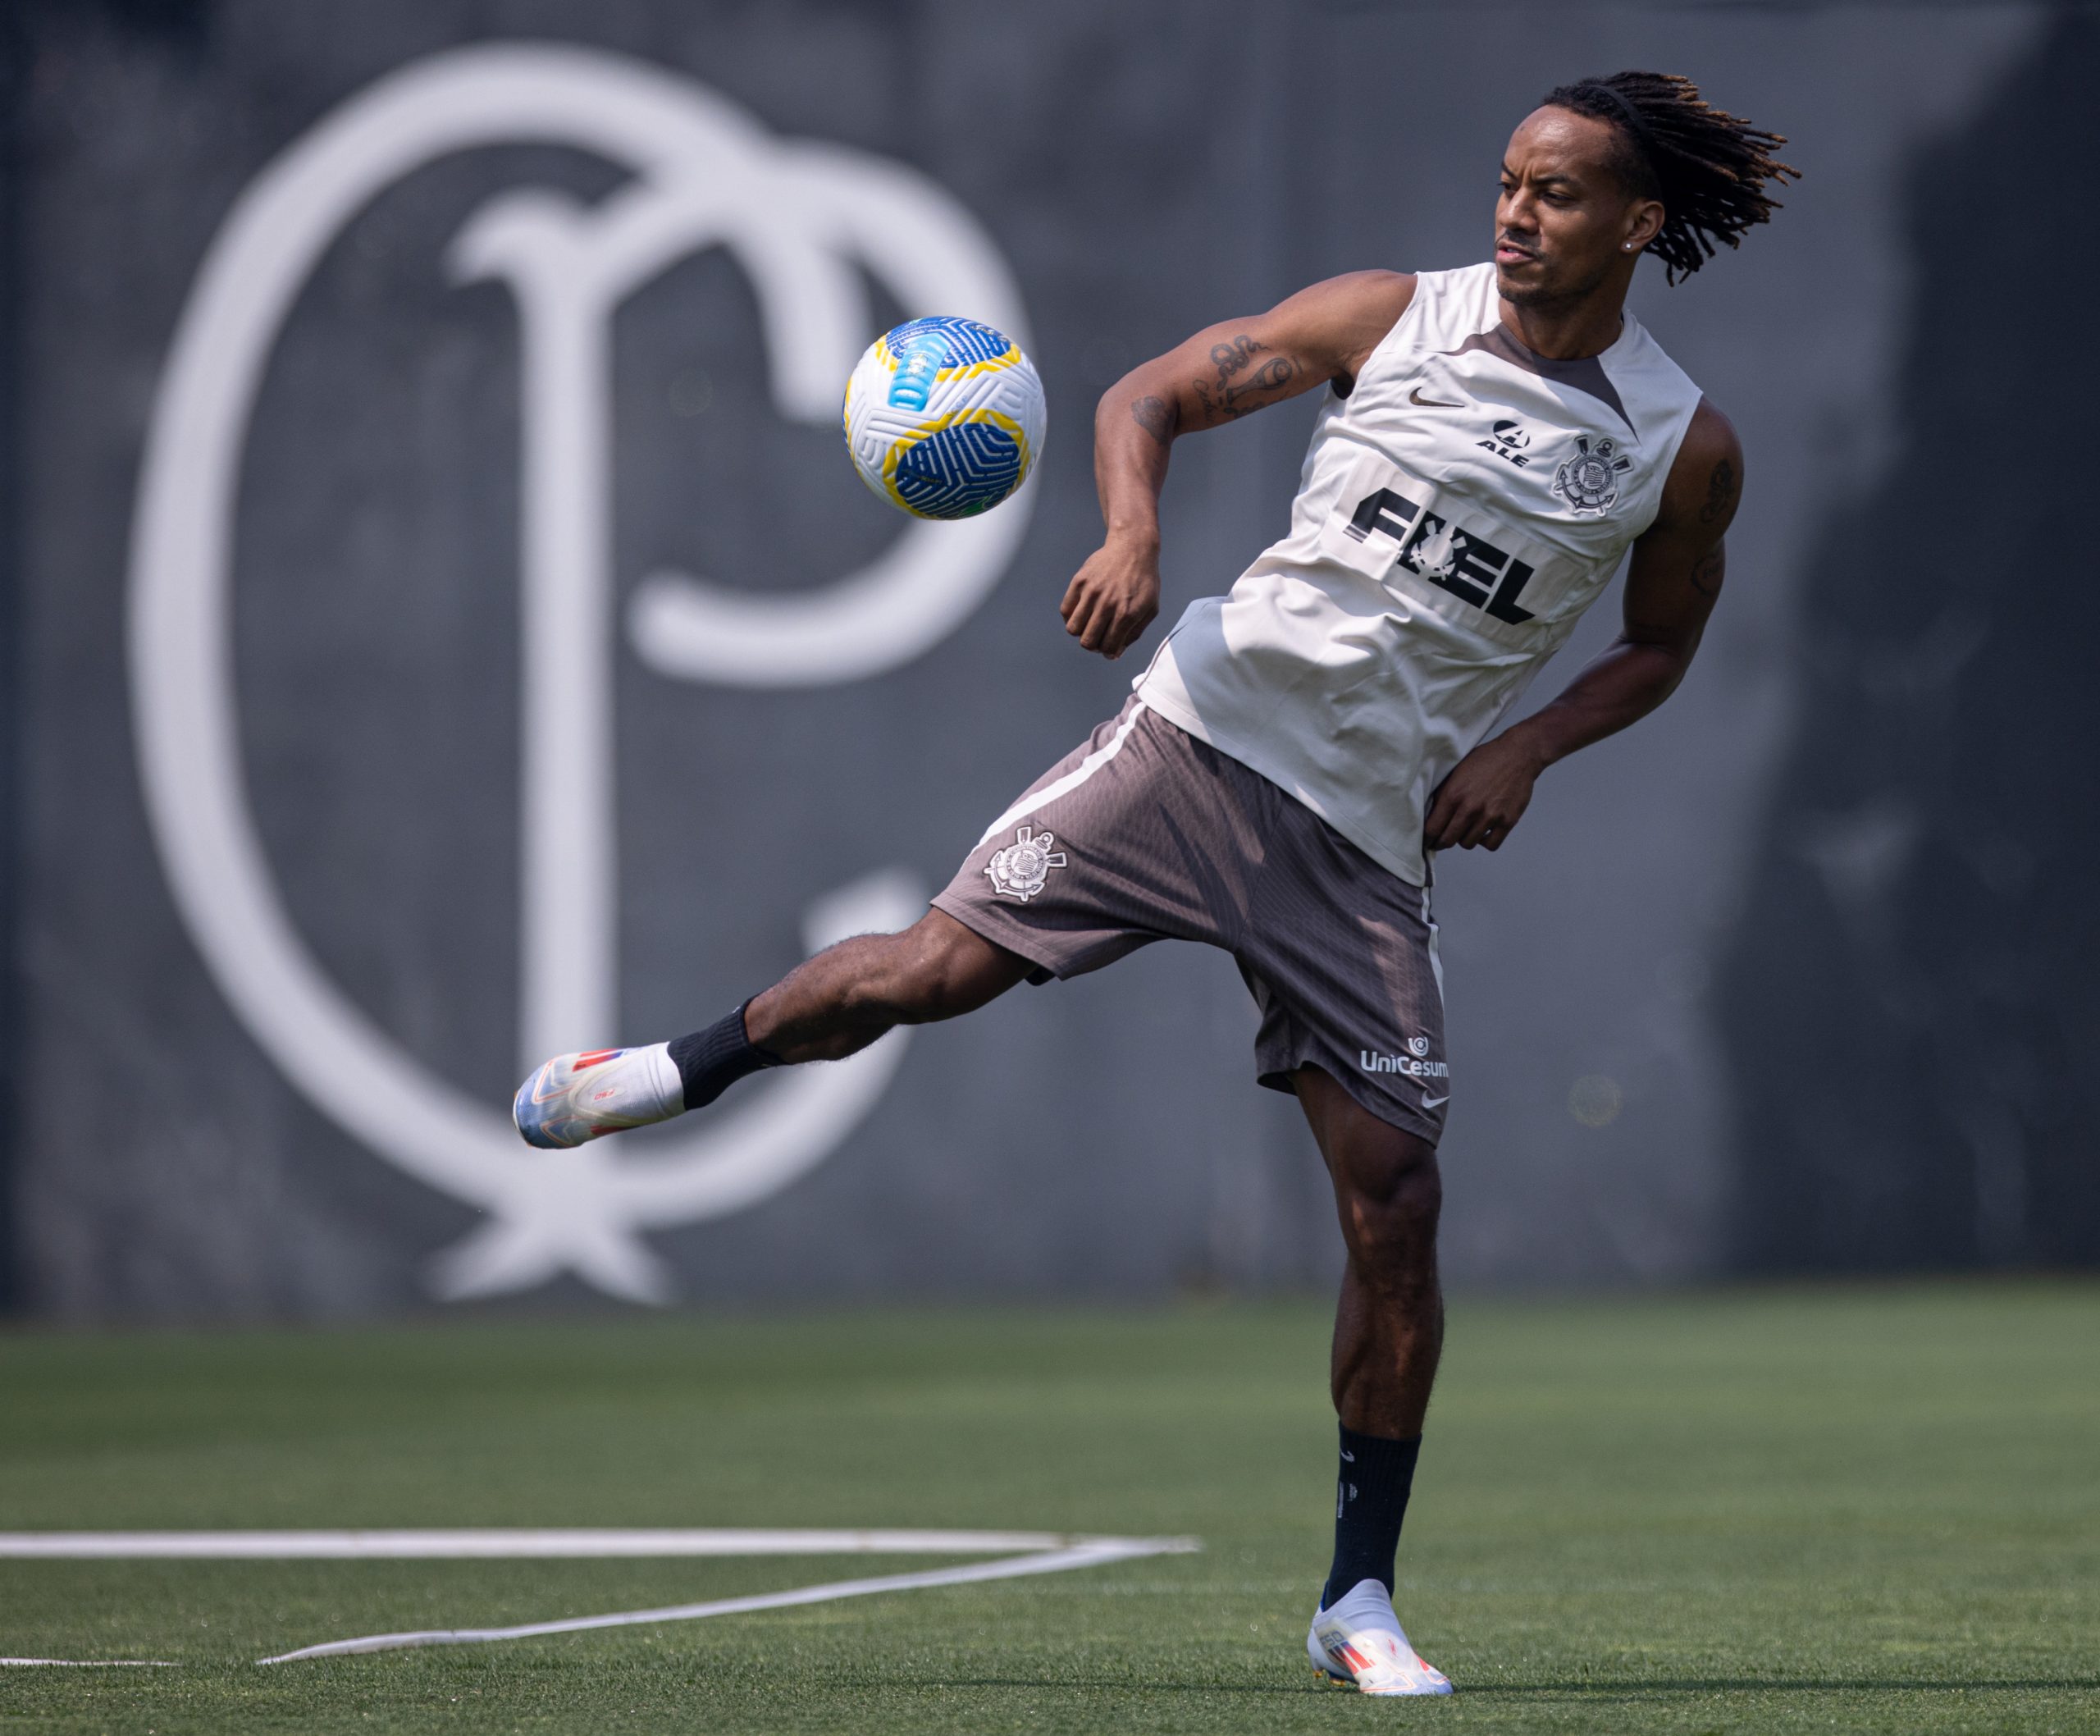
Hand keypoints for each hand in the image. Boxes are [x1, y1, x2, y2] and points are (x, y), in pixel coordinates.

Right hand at [1059, 534, 1159, 659]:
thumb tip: (1114, 654)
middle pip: (1087, 641)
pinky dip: (1071, 617)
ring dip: (1080, 632)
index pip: (1108, 648)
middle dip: (1093, 645)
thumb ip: (1133, 634)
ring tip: (1090, 624)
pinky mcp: (1079, 581)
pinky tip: (1083, 612)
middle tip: (1099, 636)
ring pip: (1073, 628)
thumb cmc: (1144, 581)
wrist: (1133, 548)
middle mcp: (1107, 604)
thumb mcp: (1150, 609)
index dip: (1107, 652)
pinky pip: (1066, 610)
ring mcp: (1091, 592)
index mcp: (1126, 614)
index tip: (1109, 647)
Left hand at [1423, 732, 1545, 851]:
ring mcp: (1489, 816)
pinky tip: (1483, 832)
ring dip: (1464, 839)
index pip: (1432, 828)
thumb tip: (1430, 814)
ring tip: (1465, 830)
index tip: (1428, 840)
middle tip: (1442, 841)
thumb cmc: (1486, 760)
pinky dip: (1485, 841)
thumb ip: (1442, 794)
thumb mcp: (1455, 772)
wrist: (1517, 755)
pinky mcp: (1507, 821)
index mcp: (1452, 795)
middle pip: (1448, 840)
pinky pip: (1491, 845)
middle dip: (1442, 842)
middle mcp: (1470, 808)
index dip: (1428, 837)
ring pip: (1468, 844)